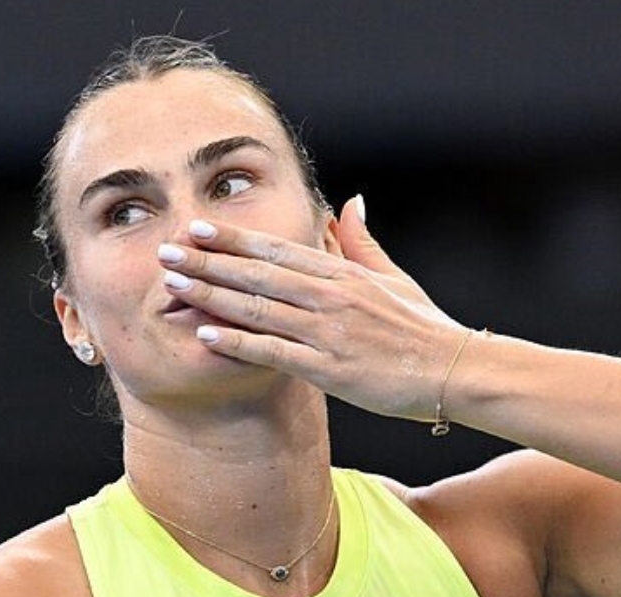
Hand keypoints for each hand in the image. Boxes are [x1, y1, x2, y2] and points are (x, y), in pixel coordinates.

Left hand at [158, 196, 468, 420]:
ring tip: (174, 286)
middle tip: (165, 250)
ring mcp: (328, 333)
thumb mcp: (394, 278)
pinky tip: (206, 334)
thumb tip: (350, 201)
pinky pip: (274, 353)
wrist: (456, 371)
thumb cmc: (425, 328)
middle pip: (257, 274)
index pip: (277, 250)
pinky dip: (238, 342)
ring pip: (258, 309)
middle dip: (207, 261)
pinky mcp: (330, 369)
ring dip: (212, 295)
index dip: (233, 238)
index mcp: (343, 275)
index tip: (197, 227)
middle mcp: (330, 298)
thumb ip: (362, 242)